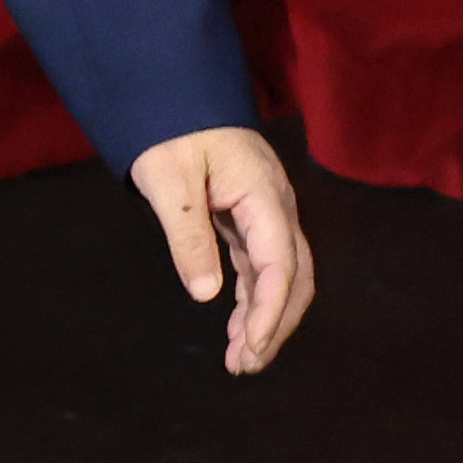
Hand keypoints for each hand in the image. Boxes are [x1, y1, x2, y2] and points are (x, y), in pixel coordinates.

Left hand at [128, 127, 314, 373]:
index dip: (270, 309)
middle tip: (245, 364)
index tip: (251, 346)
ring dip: (265, 319)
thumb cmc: (172, 132)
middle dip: (274, 324)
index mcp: (263, 195)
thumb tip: (206, 295)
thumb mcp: (168, 179)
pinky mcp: (254, 220)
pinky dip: (254, 301)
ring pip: (281, 276)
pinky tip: (237, 329)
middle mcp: (276, 207)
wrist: (180, 98)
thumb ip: (188, 234)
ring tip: (241, 361)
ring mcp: (268, 214)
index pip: (279, 263)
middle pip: (293, 276)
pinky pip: (263, 268)